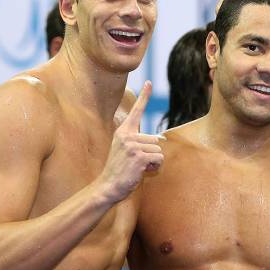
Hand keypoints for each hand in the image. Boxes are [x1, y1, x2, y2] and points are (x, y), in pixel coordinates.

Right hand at [98, 81, 163, 202]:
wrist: (108, 186)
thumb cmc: (120, 170)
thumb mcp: (127, 151)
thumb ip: (140, 143)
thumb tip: (161, 141)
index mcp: (123, 132)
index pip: (137, 111)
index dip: (144, 96)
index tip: (149, 82)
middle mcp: (126, 135)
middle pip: (157, 140)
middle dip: (152, 154)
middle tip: (136, 163)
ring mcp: (132, 145)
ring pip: (159, 151)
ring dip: (153, 162)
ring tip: (137, 168)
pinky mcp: (138, 156)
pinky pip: (159, 159)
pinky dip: (155, 168)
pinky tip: (141, 172)